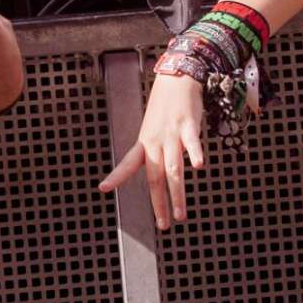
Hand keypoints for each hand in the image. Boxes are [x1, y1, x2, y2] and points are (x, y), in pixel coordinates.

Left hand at [97, 73, 203, 229]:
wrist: (177, 77)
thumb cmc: (166, 106)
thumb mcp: (154, 128)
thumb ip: (157, 151)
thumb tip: (164, 174)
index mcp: (145, 142)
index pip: (128, 163)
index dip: (116, 176)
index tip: (102, 188)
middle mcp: (156, 140)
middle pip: (155, 177)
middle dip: (159, 204)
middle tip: (163, 225)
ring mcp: (172, 134)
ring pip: (174, 169)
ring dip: (177, 195)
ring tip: (180, 214)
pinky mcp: (188, 125)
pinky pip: (192, 142)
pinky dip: (196, 154)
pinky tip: (199, 166)